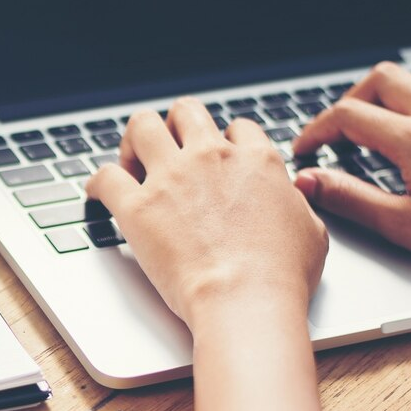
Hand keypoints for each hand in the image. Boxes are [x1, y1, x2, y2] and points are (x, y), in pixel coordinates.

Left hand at [88, 98, 334, 410]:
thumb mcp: (312, 231)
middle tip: (169, 148)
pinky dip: (98, 182)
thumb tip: (292, 199)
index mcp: (255, 160)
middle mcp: (210, 157)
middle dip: (176, 125)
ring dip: (134, 139)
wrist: (244, 299)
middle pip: (186, 112)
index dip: (225, 141)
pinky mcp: (137, 207)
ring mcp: (171, 178)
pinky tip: (99, 192)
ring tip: (132, 159)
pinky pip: (105, 177)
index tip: (216, 158)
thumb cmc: (280, 275)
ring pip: (142, 125)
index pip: (237, 128)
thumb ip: (296, 205)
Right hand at [290, 62, 410, 284]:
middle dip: (351, 99)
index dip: (316, 129)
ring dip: (392, 91)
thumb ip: (350, 199)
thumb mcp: (404, 226)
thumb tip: (309, 182)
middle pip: (382, 78)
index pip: (348, 116)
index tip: (306, 148)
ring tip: (382, 122)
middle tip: (340, 130)